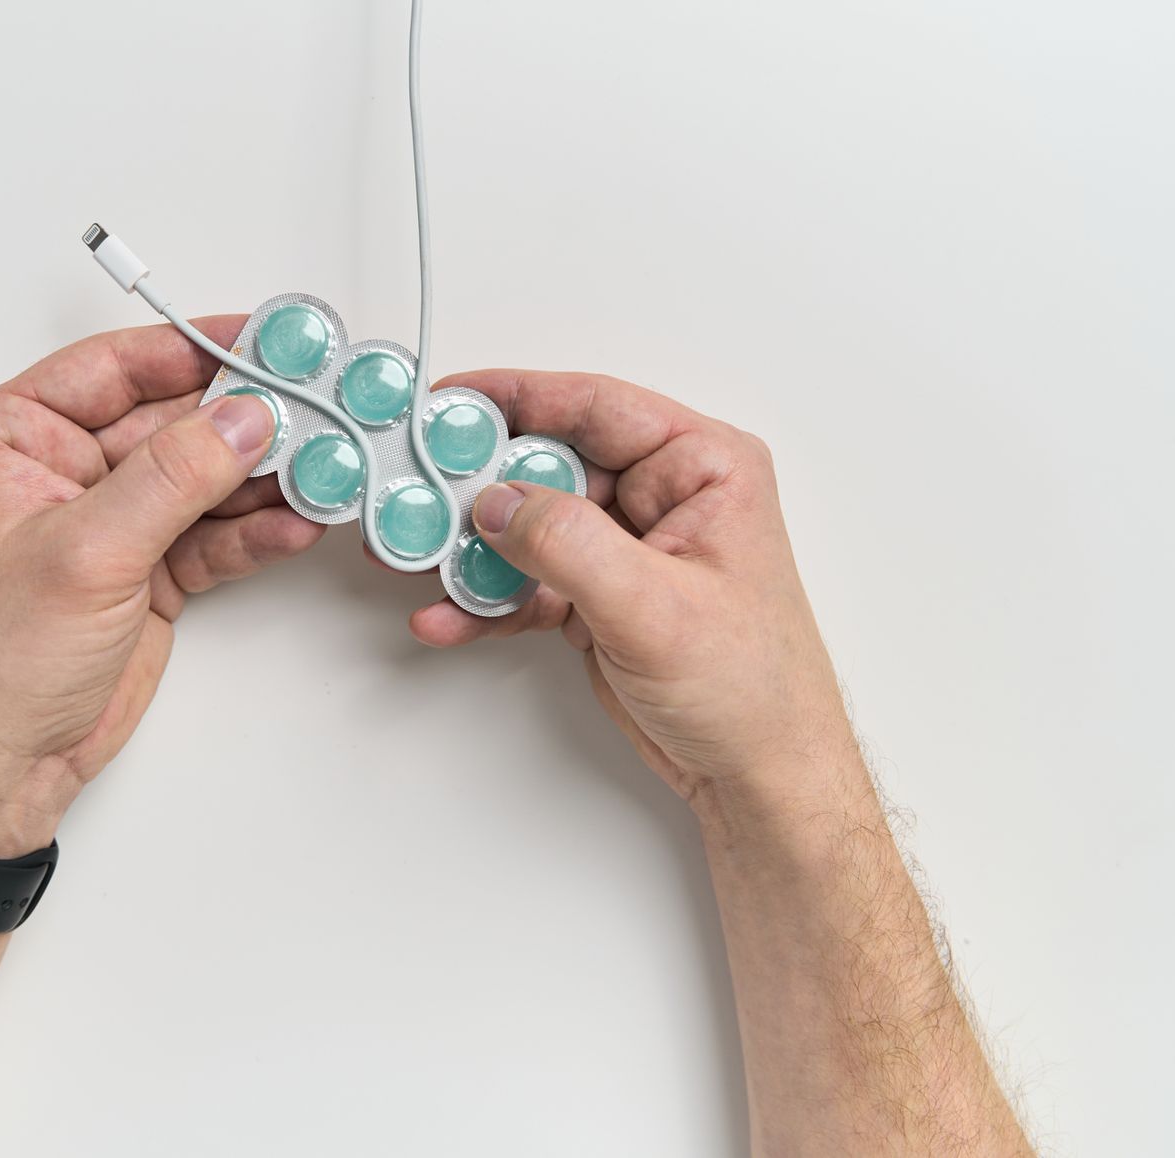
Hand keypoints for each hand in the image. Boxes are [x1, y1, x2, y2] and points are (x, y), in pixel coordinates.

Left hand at [0, 318, 323, 855]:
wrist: (4, 765)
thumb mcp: (86, 553)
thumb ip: (172, 479)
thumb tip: (242, 419)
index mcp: (15, 438)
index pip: (113, 367)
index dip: (189, 349)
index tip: (260, 339)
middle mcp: (64, 469)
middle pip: (171, 419)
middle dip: (242, 418)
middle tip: (313, 405)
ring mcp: (113, 520)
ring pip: (203, 475)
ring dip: (262, 474)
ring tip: (323, 466)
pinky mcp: (151, 568)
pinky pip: (215, 533)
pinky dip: (256, 529)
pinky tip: (297, 522)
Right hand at [410, 371, 855, 814]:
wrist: (760, 778)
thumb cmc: (753, 690)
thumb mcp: (655, 607)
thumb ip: (569, 544)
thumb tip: (499, 501)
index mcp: (702, 467)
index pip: (596, 407)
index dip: (516, 397)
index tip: (450, 405)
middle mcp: (665, 495)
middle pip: (547, 464)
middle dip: (477, 487)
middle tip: (415, 493)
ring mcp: (627, 547)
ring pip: (527, 526)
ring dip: (470, 550)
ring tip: (415, 561)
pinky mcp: (599, 595)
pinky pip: (527, 581)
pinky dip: (486, 599)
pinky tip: (449, 616)